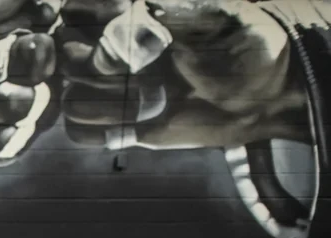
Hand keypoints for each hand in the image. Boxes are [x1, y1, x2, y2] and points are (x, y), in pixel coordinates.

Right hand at [55, 0, 308, 150]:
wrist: (265, 94)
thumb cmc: (244, 43)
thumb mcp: (212, 16)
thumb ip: (157, 20)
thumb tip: (104, 55)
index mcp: (125, 7)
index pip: (72, 10)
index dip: (101, 25)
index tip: (148, 33)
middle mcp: (105, 43)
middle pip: (64, 58)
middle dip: (109, 72)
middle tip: (155, 71)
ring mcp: (104, 84)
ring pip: (68, 97)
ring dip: (109, 106)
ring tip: (152, 100)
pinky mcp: (109, 120)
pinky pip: (76, 130)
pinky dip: (102, 132)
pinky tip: (136, 126)